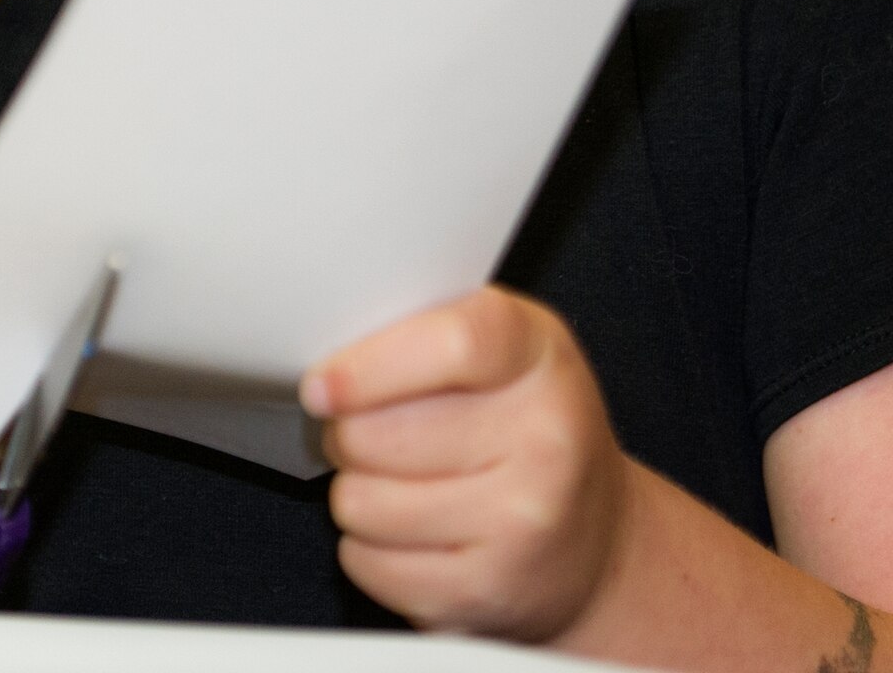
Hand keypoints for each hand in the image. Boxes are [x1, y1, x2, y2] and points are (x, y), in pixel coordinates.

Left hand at [300, 286, 629, 640]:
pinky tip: (407, 528)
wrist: (594, 534)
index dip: (370, 366)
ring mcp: (519, 522)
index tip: (322, 386)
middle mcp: (542, 440)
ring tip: (393, 478)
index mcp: (537, 356)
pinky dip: (367, 547)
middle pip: (383, 433)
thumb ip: (429, 326)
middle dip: (348, 431)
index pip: (453, 345)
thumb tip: (336, 353)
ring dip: (355, 490)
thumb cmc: (530, 422)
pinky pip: (371, 564)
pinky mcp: (485, 590)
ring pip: (363, 502)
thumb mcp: (505, 344)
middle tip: (365, 428)